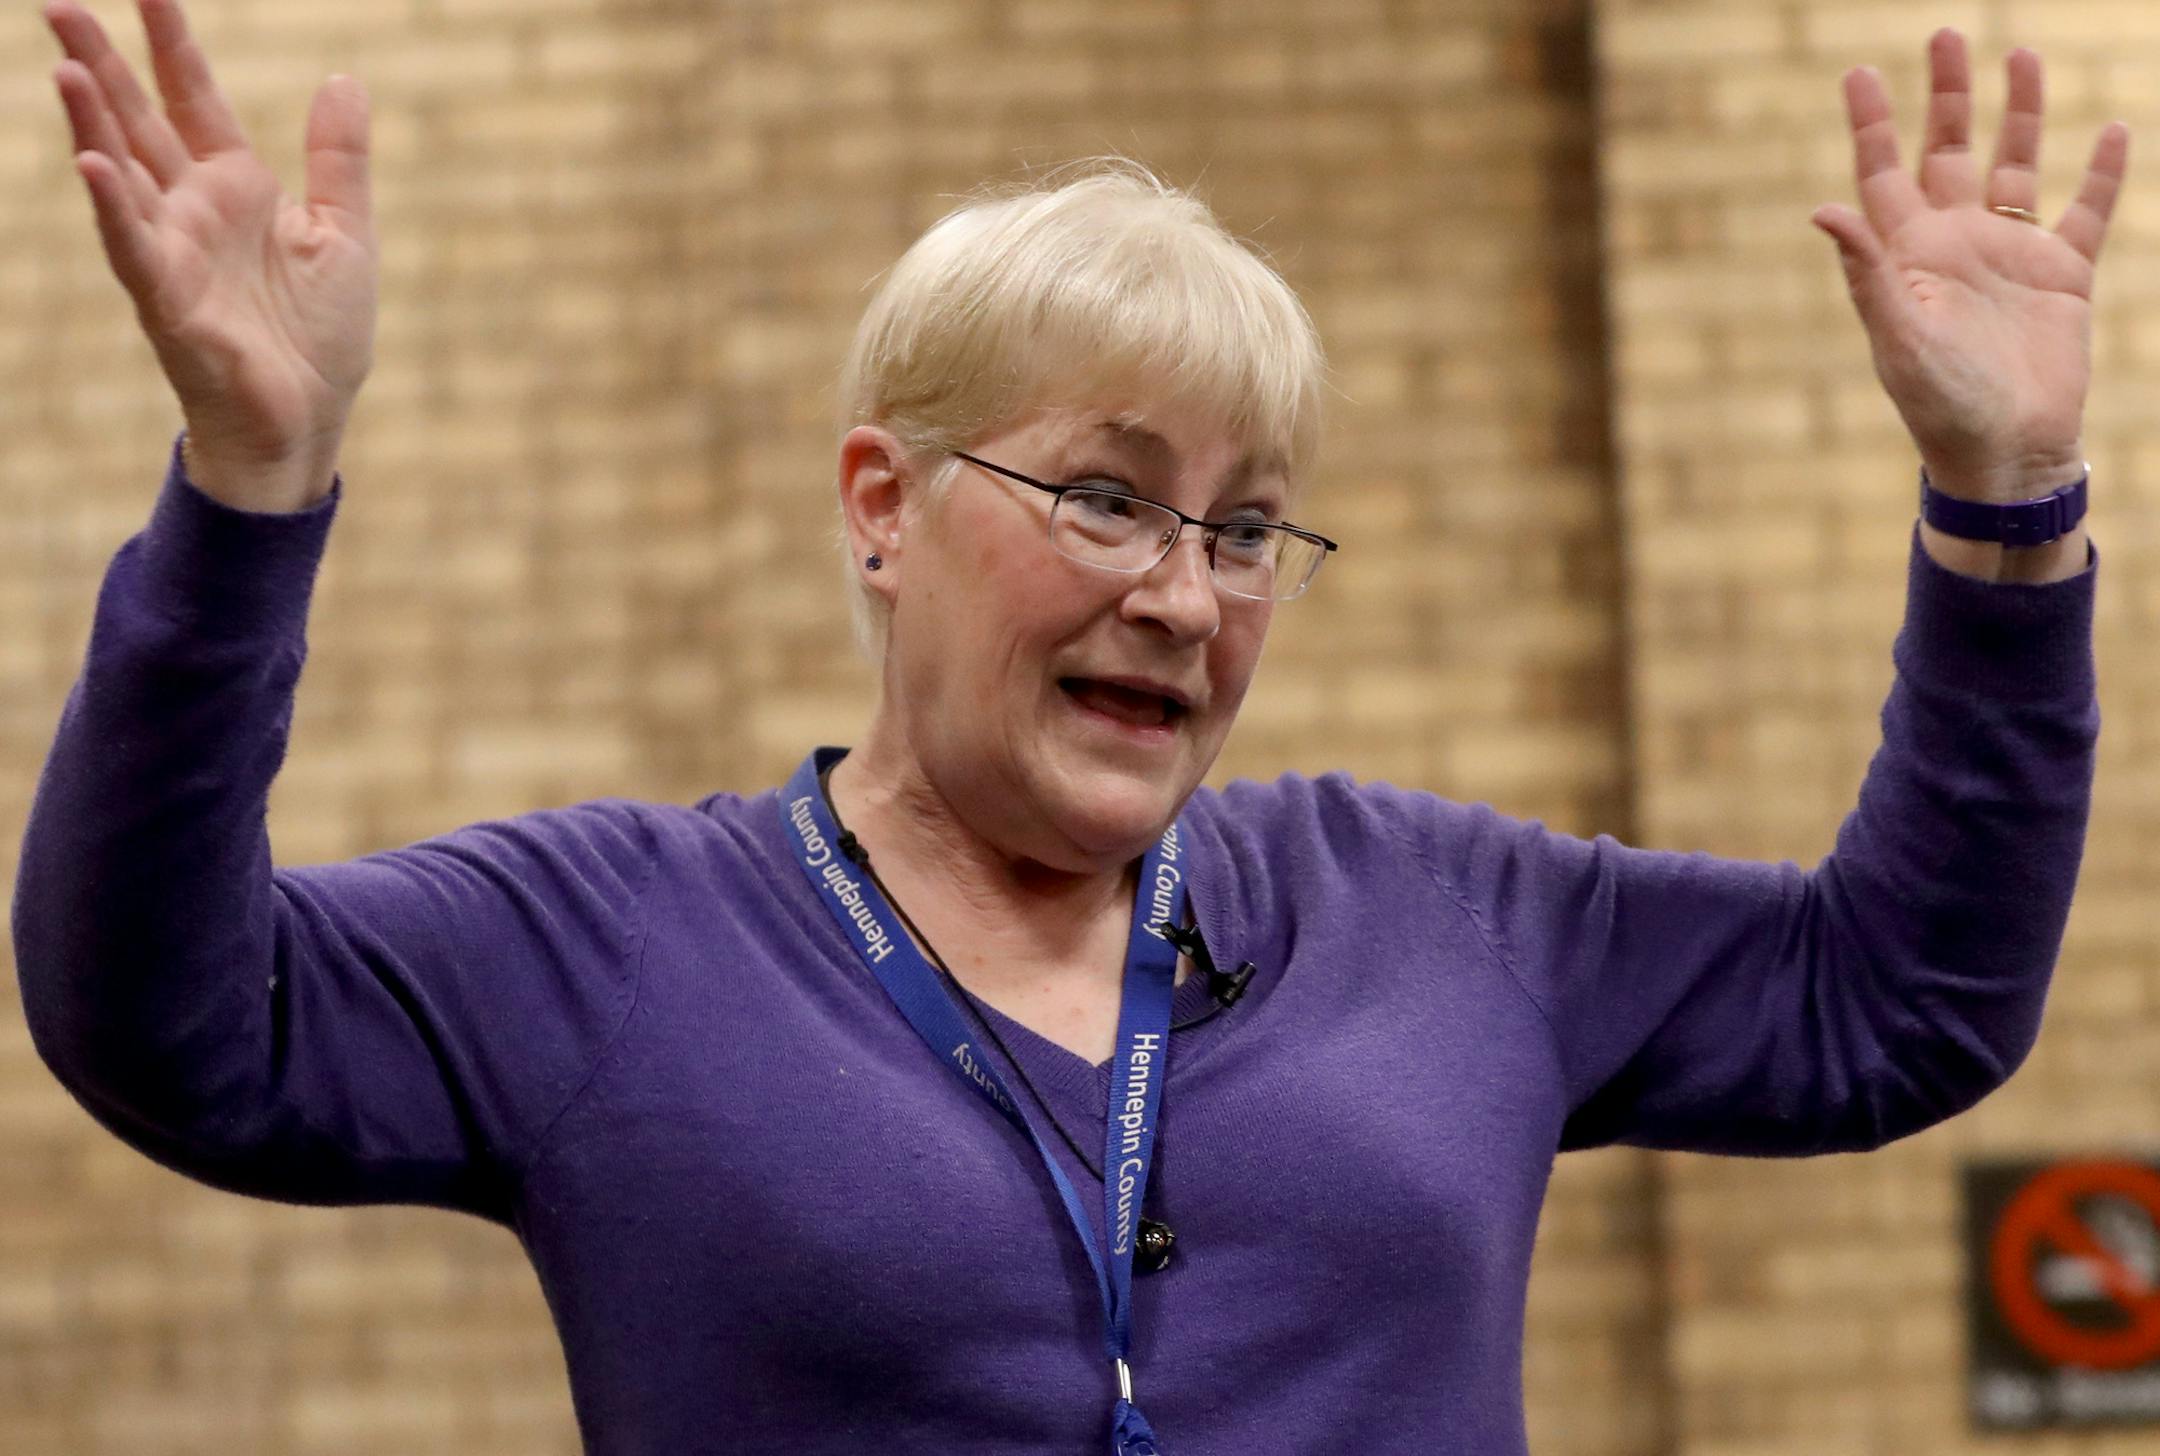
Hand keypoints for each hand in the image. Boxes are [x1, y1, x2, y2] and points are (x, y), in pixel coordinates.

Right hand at [47, 0, 375, 507]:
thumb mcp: (344, 234)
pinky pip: (134, 248)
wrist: (309, 420)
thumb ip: (339, 160)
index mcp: (236, 188)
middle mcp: (194, 210)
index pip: (195, 99)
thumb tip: (344, 78)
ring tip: (65, 69)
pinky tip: (91, 166)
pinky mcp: (169, 301)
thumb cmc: (321, 336)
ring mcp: (174, 252)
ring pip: (121, 174)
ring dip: (92, 125)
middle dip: (101, 65)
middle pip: (139, 122)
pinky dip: (113, 208)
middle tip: (58, 4)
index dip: (172, 45)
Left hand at [1813, 29, 2129, 501]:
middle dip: (1945, 96)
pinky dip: (2102, 171)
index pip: (1881, 175)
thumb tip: (1824, 209)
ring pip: (2015, 164)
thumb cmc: (1941, 404)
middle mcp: (1954, 244)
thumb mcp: (1899, 337)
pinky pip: (2087, 210)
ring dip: (2018, 113)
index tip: (1858, 74)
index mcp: (1905, 257)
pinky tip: (2111, 127)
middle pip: (1946, 152)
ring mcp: (2010, 254)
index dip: (1870, 125)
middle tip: (1943, 35)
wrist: (2005, 453)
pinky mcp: (2063, 274)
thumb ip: (1867, 271)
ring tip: (2018, 54)